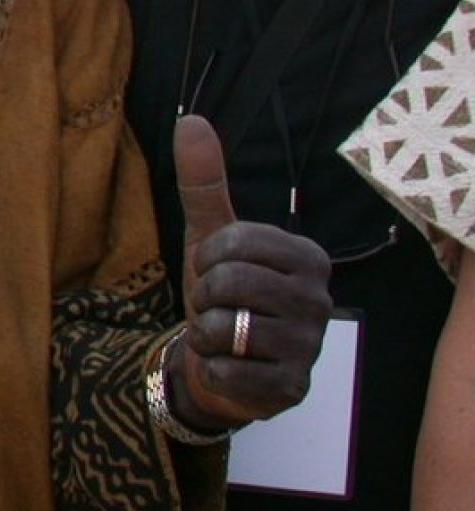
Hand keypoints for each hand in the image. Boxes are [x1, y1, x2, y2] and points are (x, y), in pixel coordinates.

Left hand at [169, 114, 331, 429]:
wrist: (221, 363)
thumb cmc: (223, 292)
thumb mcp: (210, 235)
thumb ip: (204, 181)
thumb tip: (190, 120)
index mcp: (308, 257)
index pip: (235, 241)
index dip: (208, 258)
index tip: (218, 270)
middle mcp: (319, 300)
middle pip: (229, 282)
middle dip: (206, 295)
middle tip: (219, 306)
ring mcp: (309, 347)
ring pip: (225, 327)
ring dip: (207, 332)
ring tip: (224, 335)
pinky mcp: (291, 390)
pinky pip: (227, 371)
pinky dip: (212, 369)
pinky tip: (229, 366)